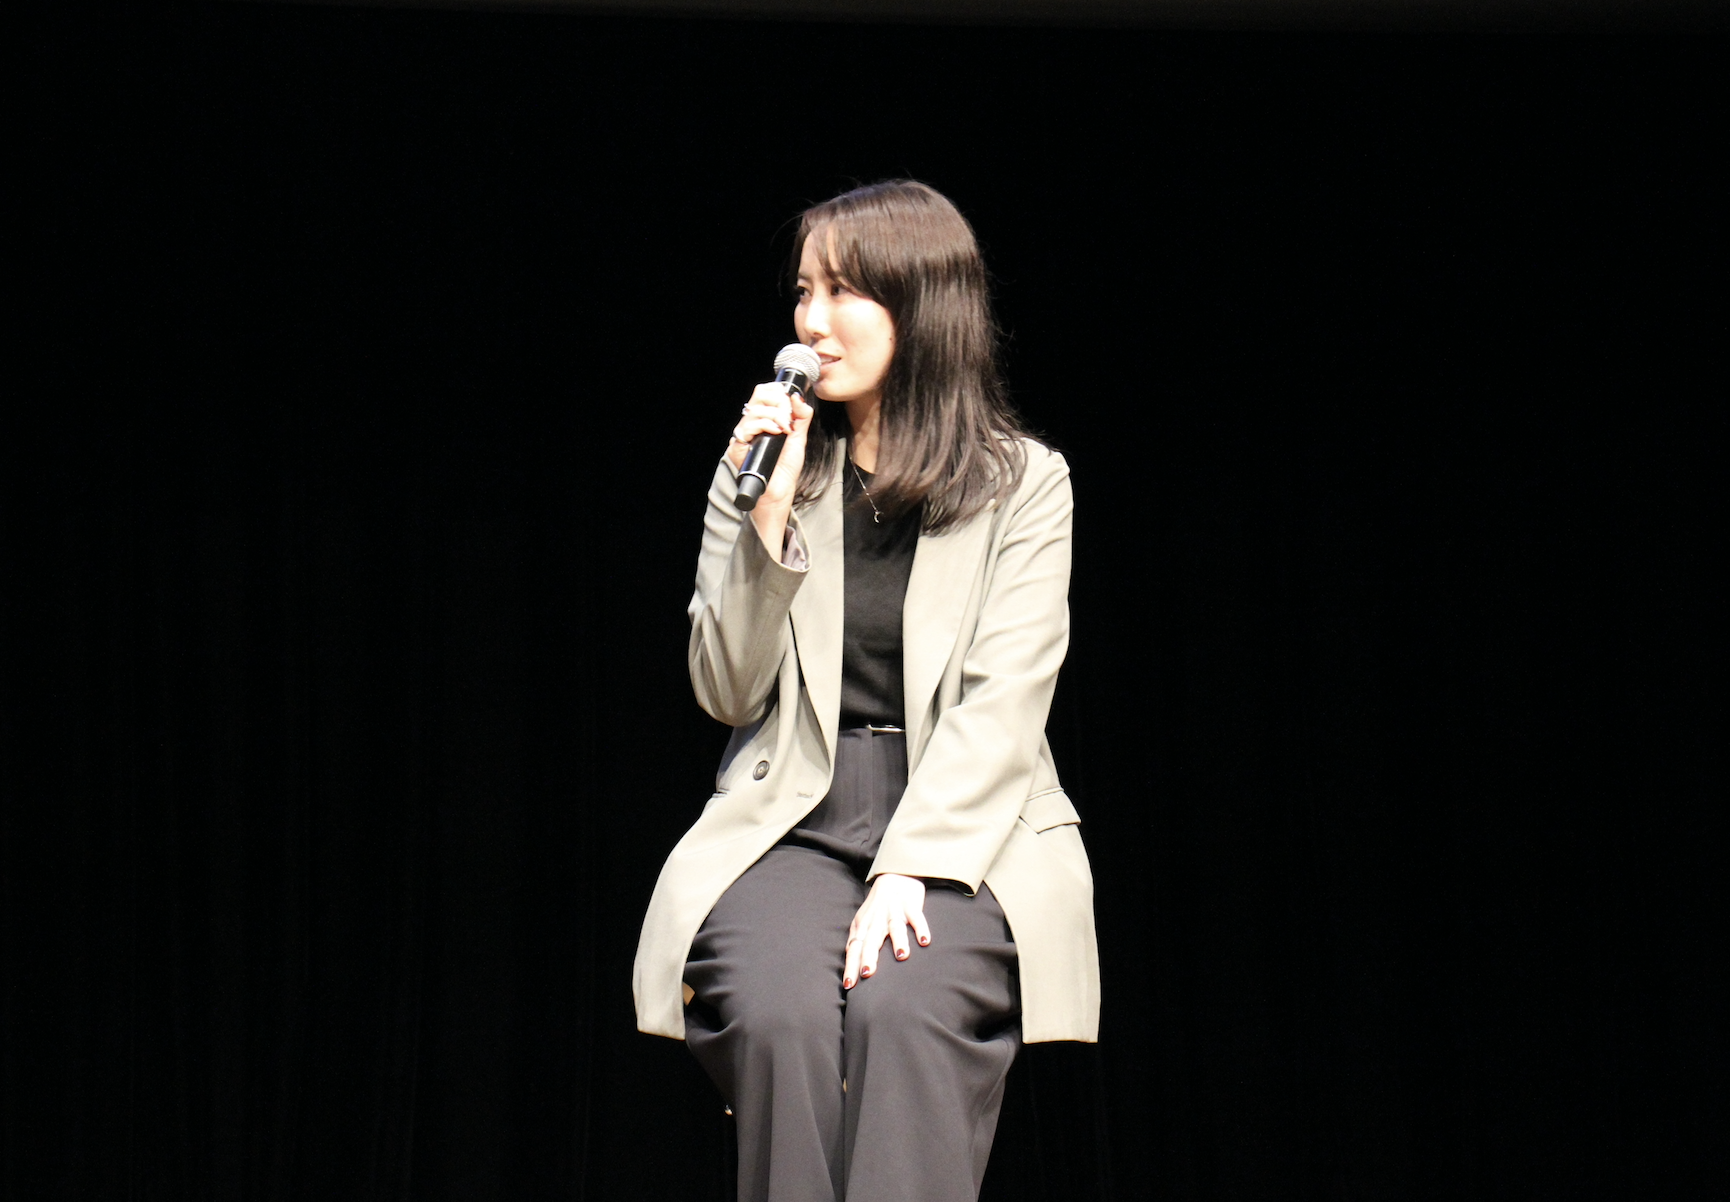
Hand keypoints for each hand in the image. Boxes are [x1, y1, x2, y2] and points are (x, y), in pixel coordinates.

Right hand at [726, 382, 814, 554]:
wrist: (779, 492)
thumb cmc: (785, 468)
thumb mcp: (799, 438)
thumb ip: (801, 417)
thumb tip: (798, 396)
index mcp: (763, 419)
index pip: (765, 392)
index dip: (779, 392)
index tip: (791, 404)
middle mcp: (751, 424)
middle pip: (758, 394)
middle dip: (779, 402)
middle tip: (789, 418)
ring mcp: (744, 434)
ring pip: (754, 409)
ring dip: (775, 415)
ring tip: (786, 430)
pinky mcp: (737, 446)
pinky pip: (746, 427)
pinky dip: (765, 425)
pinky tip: (777, 433)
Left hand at [843, 873, 930, 988]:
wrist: (895, 876)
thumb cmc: (877, 906)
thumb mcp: (863, 921)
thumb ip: (857, 940)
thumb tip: (850, 960)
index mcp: (862, 926)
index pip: (854, 948)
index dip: (851, 966)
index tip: (848, 985)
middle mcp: (876, 920)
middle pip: (871, 940)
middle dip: (869, 957)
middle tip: (867, 974)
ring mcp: (893, 912)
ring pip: (895, 928)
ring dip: (898, 941)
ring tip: (902, 955)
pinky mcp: (910, 905)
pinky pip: (916, 917)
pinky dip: (921, 928)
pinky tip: (924, 941)